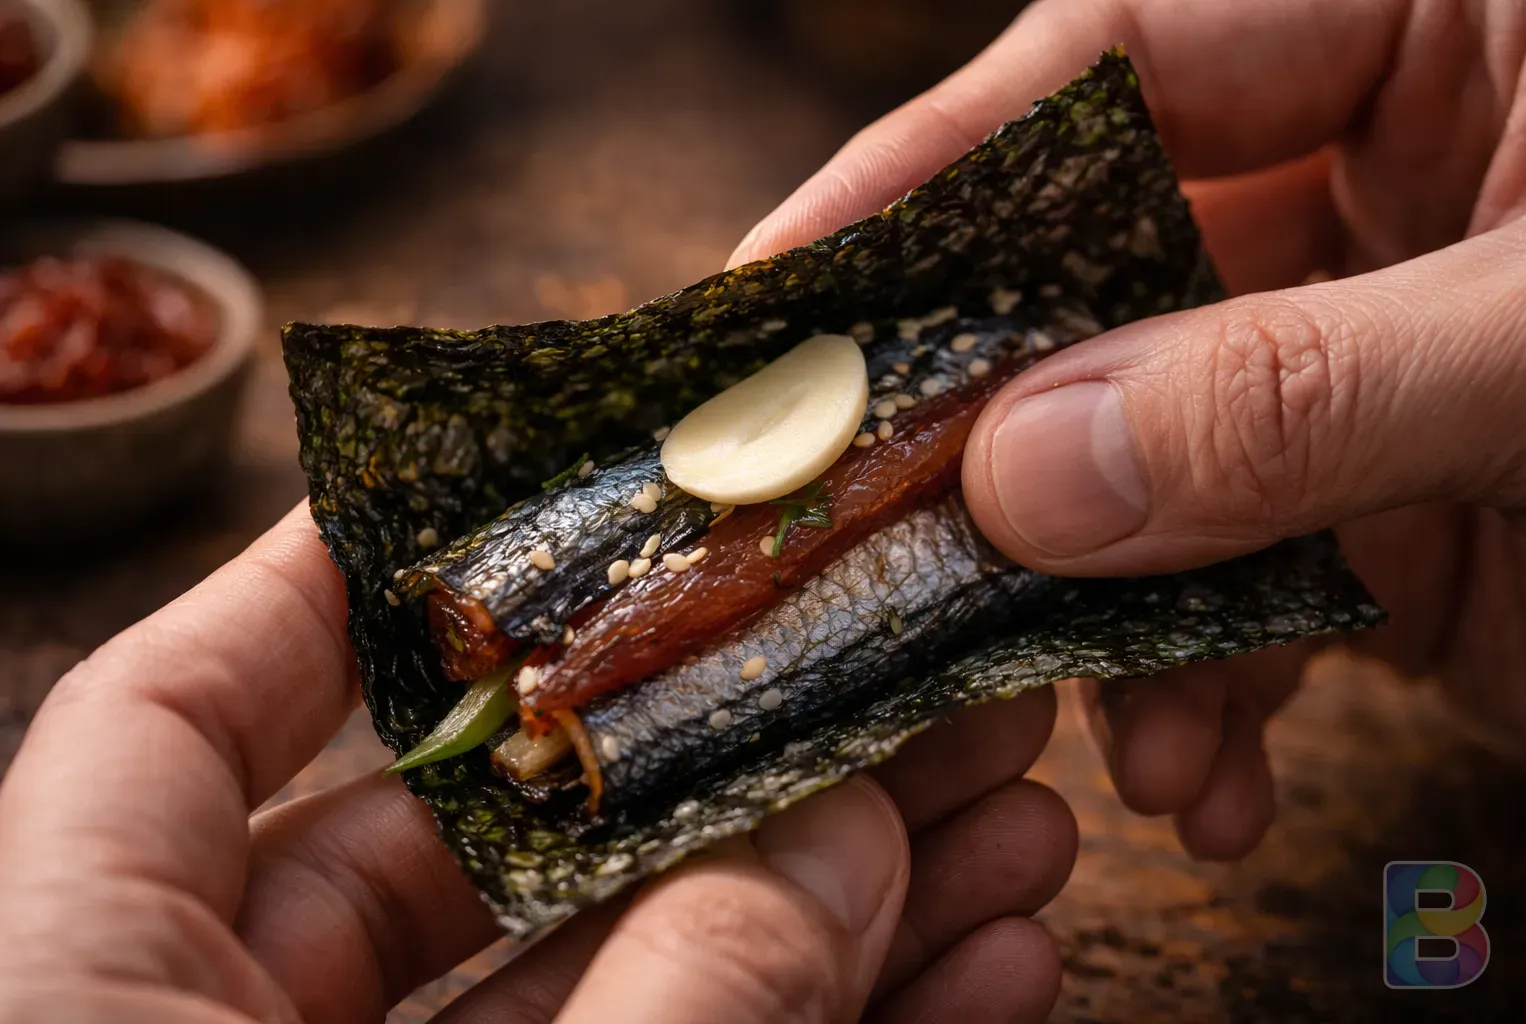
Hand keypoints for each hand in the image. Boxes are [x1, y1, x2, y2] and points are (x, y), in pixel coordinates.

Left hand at [0, 505, 1073, 1022]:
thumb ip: (673, 995)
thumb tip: (848, 833)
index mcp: (87, 1001)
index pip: (171, 720)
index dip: (326, 579)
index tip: (503, 480)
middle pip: (481, 839)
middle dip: (713, 745)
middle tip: (887, 652)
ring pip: (625, 975)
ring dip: (831, 894)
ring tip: (1005, 797)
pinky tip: (990, 959)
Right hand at [735, 0, 1525, 861]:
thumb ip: (1307, 390)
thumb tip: (1028, 471)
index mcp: (1440, 9)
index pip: (1110, 61)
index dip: (923, 178)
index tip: (776, 292)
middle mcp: (1388, 161)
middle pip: (1101, 278)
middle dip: (992, 431)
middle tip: (864, 534)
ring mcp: (1381, 335)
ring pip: (1150, 453)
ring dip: (1093, 599)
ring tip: (1048, 706)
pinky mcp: (1404, 486)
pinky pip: (1248, 569)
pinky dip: (1206, 678)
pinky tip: (1196, 764)